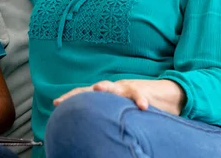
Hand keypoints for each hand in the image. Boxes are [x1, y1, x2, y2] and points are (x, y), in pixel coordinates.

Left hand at [54, 79, 184, 114]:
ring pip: (114, 87)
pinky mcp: (143, 91)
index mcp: (104, 95)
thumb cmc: (135, 106)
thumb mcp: (119, 111)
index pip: (83, 94)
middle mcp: (112, 89)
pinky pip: (140, 96)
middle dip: (82, 92)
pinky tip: (142, 107)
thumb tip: (89, 132)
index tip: (56, 103)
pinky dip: (140, 100)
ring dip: (106, 87)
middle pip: (94, 88)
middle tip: (71, 97)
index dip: (70, 97)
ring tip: (99, 89)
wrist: (165, 95)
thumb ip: (106, 118)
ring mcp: (126, 89)